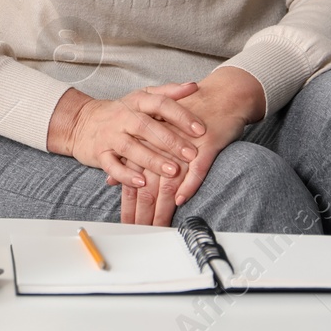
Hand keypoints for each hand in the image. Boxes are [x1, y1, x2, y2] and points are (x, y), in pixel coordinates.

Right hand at [51, 83, 207, 191]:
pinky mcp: (100, 154)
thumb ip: (168, 92)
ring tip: (173, 171)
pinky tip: (142, 183)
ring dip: (152, 159)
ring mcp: (110, 136)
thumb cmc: (122, 112)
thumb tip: (193, 85)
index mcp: (137, 101)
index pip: (160, 104)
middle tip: (191, 154)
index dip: (181, 116)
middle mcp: (123, 117)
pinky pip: (111, 166)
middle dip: (170, 141)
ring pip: (131, 148)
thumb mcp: (142, 97)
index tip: (201, 129)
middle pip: (146, 127)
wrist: (83, 122)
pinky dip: (126, 175)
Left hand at [114, 68, 264, 225]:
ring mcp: (184, 146)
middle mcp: (161, 147)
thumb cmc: (185, 118)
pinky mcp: (206, 144)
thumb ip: (132, 160)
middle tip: (140, 234)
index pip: (134, 183)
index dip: (130, 207)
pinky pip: (196, 168)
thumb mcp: (153, 138)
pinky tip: (181, 199)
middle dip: (144, 214)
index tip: (128, 226)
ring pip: (169, 182)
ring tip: (158, 227)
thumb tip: (111, 181)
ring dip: (162, 207)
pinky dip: (188, 184)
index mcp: (147, 146)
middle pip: (148, 186)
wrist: (219, 96)